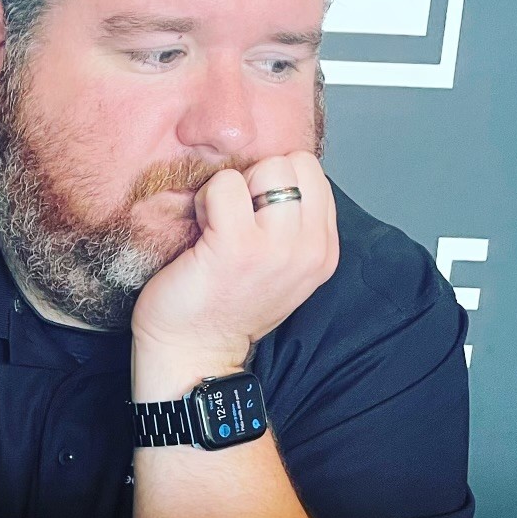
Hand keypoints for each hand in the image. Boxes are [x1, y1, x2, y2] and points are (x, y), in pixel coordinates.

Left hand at [131, 151, 338, 374]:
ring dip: (233, 188)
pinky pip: (226, 184)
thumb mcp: (279, 268)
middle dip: (257, 181)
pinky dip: (207, 198)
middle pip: (294, 163)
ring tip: (217, 226)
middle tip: (232, 220)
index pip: (312, 173)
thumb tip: (274, 177)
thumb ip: (291, 226)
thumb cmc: (223, 308)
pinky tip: (201, 230)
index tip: (252, 217)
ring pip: (267, 168)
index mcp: (323, 250)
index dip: (275, 183)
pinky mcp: (237, 245)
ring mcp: (277, 247)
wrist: (192, 354)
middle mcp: (309, 248)